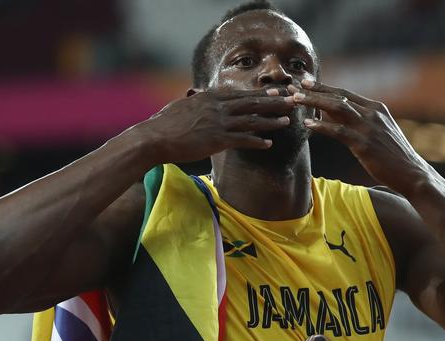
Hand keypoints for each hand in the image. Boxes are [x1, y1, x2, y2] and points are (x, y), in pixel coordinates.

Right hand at [132, 88, 293, 163]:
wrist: (154, 138)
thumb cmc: (164, 124)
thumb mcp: (181, 105)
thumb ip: (194, 99)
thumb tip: (196, 93)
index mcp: (209, 97)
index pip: (240, 93)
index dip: (260, 94)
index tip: (275, 93)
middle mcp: (217, 107)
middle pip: (251, 103)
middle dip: (273, 102)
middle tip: (291, 101)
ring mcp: (218, 123)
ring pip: (251, 120)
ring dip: (271, 121)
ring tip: (286, 121)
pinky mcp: (217, 140)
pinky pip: (242, 140)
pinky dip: (257, 142)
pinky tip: (268, 144)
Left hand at [285, 80, 430, 195]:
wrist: (411, 173)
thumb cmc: (392, 156)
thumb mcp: (379, 132)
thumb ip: (360, 122)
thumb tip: (336, 115)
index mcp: (376, 108)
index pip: (345, 93)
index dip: (324, 87)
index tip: (306, 82)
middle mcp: (372, 113)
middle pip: (339, 96)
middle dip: (315, 90)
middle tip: (294, 86)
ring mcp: (369, 128)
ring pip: (337, 108)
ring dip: (314, 102)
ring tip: (295, 100)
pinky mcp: (365, 144)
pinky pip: (339, 131)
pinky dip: (322, 125)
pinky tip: (307, 124)